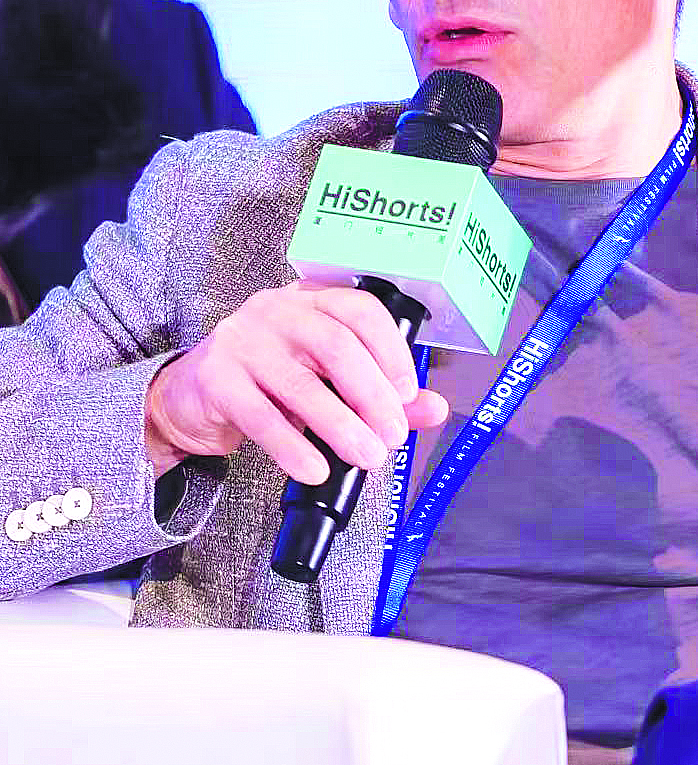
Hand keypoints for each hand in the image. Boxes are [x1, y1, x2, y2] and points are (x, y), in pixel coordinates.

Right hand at [144, 279, 449, 481]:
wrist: (189, 399)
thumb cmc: (269, 382)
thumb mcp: (326, 380)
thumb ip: (379, 390)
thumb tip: (434, 409)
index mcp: (312, 301)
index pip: (361, 311)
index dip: (390, 350)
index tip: (408, 393)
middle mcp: (278, 310)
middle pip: (336, 346)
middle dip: (372, 395)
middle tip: (392, 436)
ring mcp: (243, 340)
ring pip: (301, 384)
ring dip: (340, 426)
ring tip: (367, 456)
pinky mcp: (215, 378)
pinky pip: (260, 416)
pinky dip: (293, 447)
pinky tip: (315, 469)